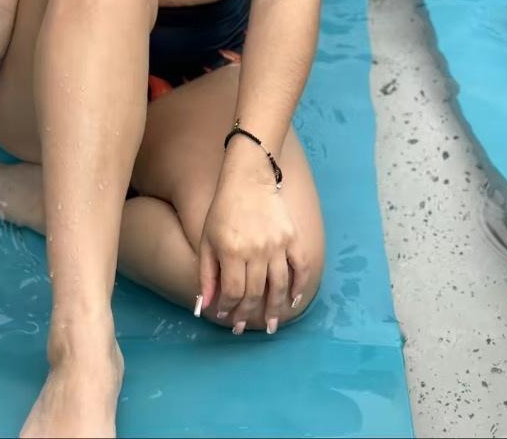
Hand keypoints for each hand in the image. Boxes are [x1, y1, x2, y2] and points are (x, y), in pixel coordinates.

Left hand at [198, 176, 307, 334]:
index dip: (229, 307)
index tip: (226, 317)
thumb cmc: (223, 210)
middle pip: (255, 292)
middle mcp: (256, 250)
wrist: (249, 179)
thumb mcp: (207, 239)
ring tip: (271, 326)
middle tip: (244, 328)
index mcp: (232, 250)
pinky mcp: (292, 237)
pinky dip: (299, 286)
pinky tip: (293, 300)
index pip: (233, 291)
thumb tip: (205, 305)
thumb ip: (207, 273)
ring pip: (279, 286)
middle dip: (248, 314)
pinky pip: (300, 267)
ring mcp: (277, 244)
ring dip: (275, 309)